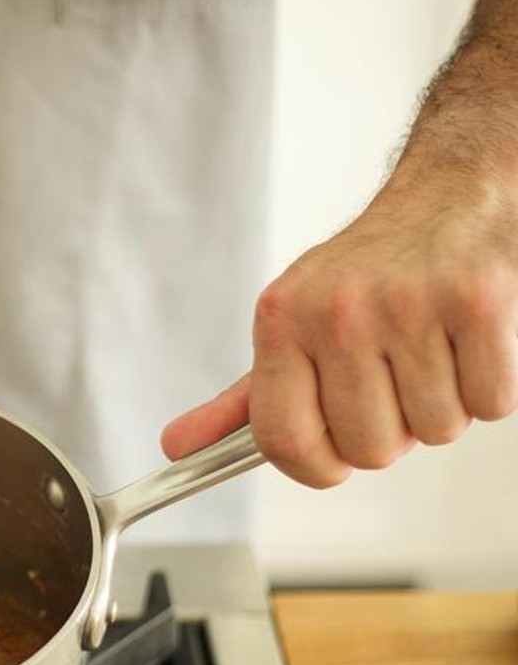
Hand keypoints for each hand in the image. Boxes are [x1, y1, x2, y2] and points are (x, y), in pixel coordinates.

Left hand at [162, 175, 517, 486]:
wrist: (446, 196)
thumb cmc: (364, 277)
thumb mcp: (291, 327)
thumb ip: (243, 399)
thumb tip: (178, 447)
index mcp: (280, 321)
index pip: (282, 440)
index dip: (314, 468)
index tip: (333, 459)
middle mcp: (336, 311)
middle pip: (368, 450)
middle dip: (390, 433)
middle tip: (394, 380)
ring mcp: (407, 304)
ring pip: (435, 432)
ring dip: (442, 407)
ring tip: (432, 353)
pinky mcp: (477, 301)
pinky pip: (489, 403)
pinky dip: (489, 387)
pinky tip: (469, 342)